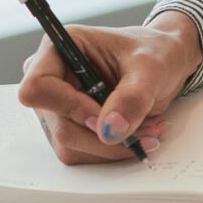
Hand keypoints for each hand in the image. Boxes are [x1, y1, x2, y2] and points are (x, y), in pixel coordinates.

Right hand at [18, 12, 202, 164]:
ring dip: (113, 146)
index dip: (69, 107)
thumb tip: (109, 130)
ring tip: (149, 129)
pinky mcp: (70, 127)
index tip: (104, 115)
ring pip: (71, 145)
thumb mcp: (151, 68)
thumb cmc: (154, 53)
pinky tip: (138, 135)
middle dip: (104, 134)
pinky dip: (113, 150)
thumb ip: (131, 97)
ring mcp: (58, 107)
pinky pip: (82, 153)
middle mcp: (52, 79)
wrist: (165, 65)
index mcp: (58, 49)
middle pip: (59, 125)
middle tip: (145, 127)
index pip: (37, 88)